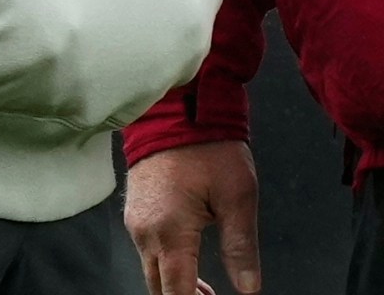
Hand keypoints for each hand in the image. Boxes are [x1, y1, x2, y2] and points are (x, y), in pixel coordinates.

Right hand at [126, 141, 260, 294]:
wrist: (178, 108)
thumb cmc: (210, 147)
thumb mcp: (238, 196)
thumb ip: (241, 247)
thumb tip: (249, 288)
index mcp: (170, 233)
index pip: (176, 293)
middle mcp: (145, 233)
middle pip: (158, 288)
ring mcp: (135, 222)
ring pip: (150, 270)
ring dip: (174, 284)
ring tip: (205, 290)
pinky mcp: (134, 211)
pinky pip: (146, 250)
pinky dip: (166, 263)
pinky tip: (187, 260)